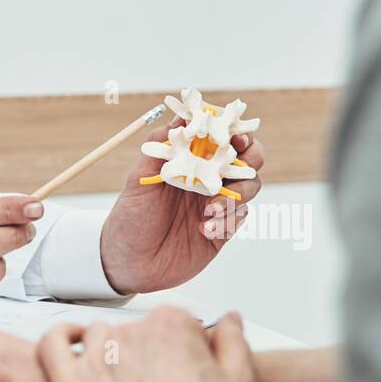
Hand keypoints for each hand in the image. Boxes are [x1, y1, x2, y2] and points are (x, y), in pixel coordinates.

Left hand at [36, 307, 255, 381]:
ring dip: (109, 350)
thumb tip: (230, 319)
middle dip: (148, 352)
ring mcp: (97, 358)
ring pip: (97, 335)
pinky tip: (74, 344)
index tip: (187, 365)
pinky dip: (60, 339)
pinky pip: (51, 346)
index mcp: (171, 326)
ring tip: (127, 380)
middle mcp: (131, 334)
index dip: (181, 345)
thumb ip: (233, 342)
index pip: (173, 320)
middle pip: (136, 329)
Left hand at [99, 118, 263, 293]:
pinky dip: (228, 220)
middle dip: (250, 157)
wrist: (130, 263)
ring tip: (210, 208)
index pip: (218, 137)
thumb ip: (160, 148)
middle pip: (246, 158)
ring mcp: (217, 203)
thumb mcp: (139, 179)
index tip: (234, 135)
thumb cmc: (131, 216)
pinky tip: (204, 229)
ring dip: (238, 193)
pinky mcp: (223, 230)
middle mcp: (207, 178)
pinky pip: (240, 217)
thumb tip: (179, 118)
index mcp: (189, 160)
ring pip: (250, 186)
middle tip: (237, 164)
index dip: (232, 131)